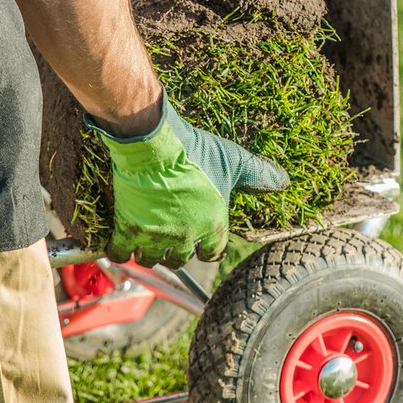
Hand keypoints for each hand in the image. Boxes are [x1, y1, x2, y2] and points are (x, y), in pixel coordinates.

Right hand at [88, 97, 289, 267]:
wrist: (152, 143)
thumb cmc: (195, 150)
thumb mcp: (233, 161)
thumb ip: (258, 175)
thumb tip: (283, 182)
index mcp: (212, 225)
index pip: (213, 253)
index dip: (206, 248)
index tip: (200, 242)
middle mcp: (185, 237)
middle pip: (179, 260)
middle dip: (176, 251)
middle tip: (171, 237)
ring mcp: (155, 236)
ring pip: (151, 259)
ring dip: (150, 252)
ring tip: (148, 240)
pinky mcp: (128, 229)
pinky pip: (120, 253)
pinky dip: (119, 251)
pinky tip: (121, 243)